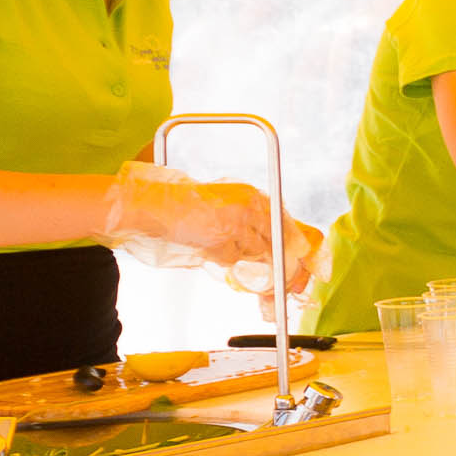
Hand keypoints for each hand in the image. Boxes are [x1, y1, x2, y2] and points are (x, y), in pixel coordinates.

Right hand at [100, 162, 276, 269]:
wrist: (159, 206)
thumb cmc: (187, 203)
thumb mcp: (226, 201)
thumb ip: (250, 215)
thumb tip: (276, 236)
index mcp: (250, 193)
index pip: (282, 219)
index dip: (290, 238)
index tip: (296, 249)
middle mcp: (248, 207)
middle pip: (275, 239)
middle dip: (274, 254)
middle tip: (271, 263)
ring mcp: (236, 225)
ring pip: (255, 252)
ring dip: (241, 253)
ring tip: (219, 240)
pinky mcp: (223, 241)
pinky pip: (232, 259)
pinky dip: (223, 258)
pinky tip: (208, 245)